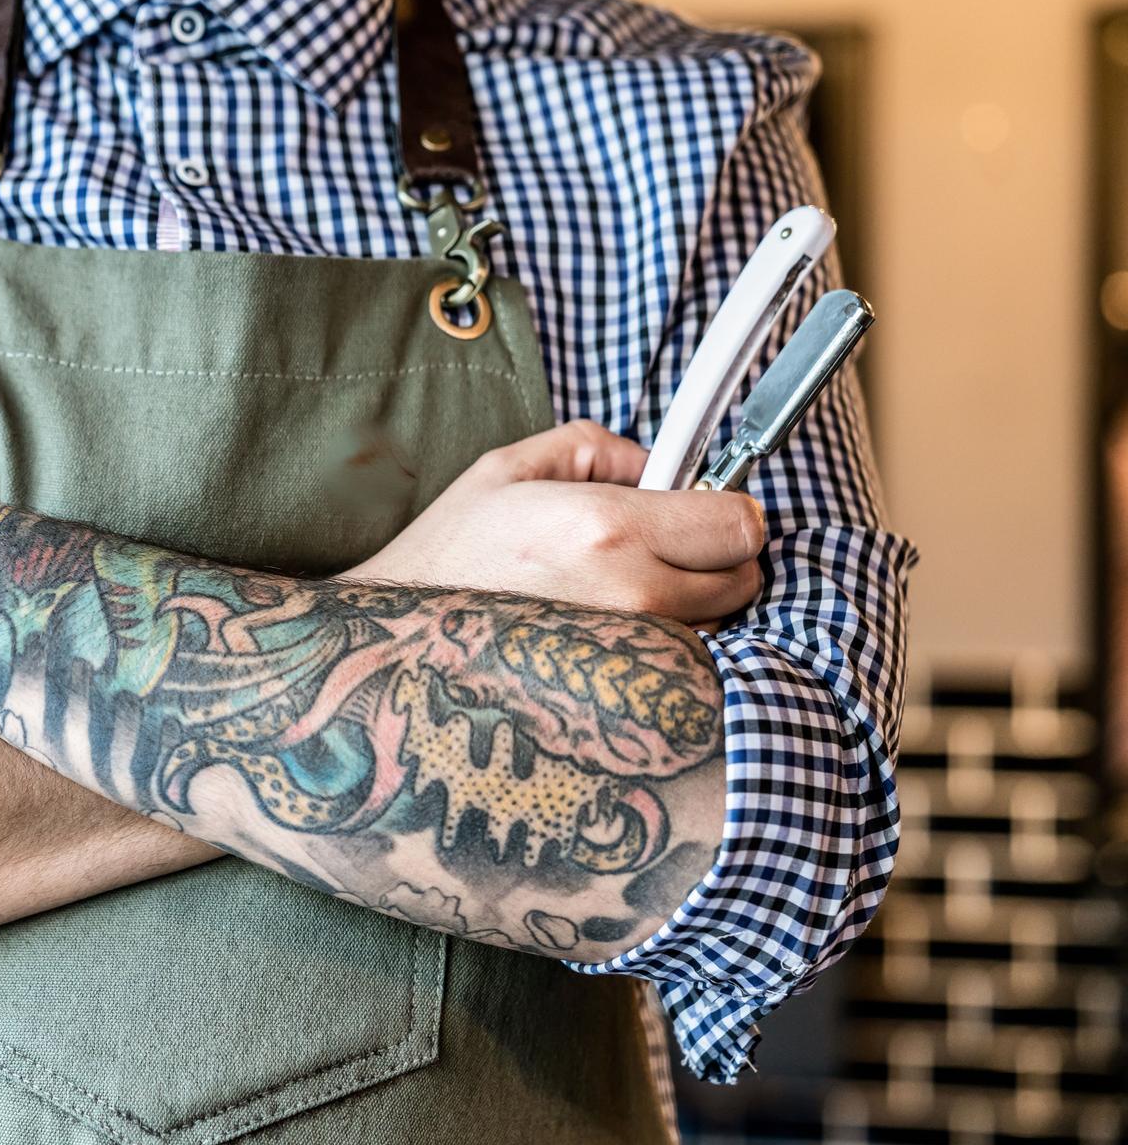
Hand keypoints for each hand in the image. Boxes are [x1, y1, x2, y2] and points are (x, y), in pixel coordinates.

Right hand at [343, 420, 765, 627]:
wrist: (401, 645)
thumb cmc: (448, 558)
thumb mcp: (505, 470)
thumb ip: (594, 446)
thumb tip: (656, 463)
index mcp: (604, 527)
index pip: (738, 523)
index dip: (726, 511)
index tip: (698, 510)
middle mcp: (629, 595)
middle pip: (742, 580)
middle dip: (716, 559)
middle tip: (662, 550)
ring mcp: (630, 658)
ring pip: (718, 628)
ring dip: (694, 608)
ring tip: (625, 593)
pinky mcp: (623, 698)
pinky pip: (684, 669)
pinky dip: (670, 650)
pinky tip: (617, 633)